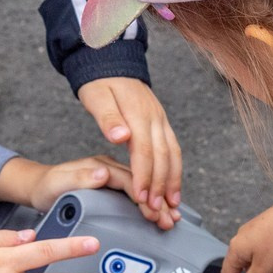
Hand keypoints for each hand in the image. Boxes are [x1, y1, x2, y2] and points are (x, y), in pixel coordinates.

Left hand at [0, 154, 179, 231]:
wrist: (39, 185)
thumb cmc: (47, 185)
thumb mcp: (59, 182)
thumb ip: (81, 177)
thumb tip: (103, 174)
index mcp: (101, 165)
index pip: (128, 178)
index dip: (143, 192)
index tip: (153, 209)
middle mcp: (111, 167)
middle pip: (142, 180)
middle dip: (158, 200)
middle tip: (169, 219)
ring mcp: (115, 174)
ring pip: (145, 183)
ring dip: (161, 199)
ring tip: (173, 216)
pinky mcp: (115, 182)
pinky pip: (141, 187)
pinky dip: (154, 198)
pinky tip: (164, 207)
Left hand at [76, 78, 182, 222]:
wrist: (113, 62)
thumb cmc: (100, 82)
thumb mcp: (97, 97)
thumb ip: (108, 118)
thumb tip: (121, 137)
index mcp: (138, 114)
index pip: (144, 151)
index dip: (144, 176)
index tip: (141, 197)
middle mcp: (155, 118)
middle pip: (163, 156)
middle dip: (161, 185)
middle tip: (155, 209)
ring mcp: (161, 120)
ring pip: (173, 154)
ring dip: (173, 180)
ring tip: (172, 204)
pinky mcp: (161, 124)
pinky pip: (174, 149)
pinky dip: (175, 170)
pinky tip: (172, 186)